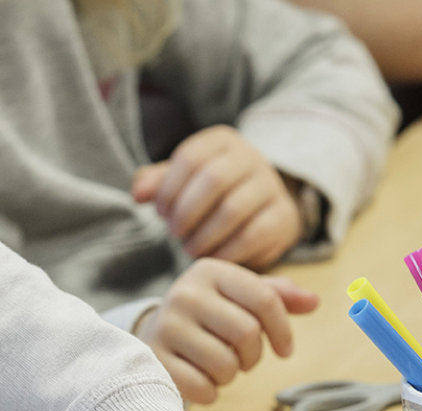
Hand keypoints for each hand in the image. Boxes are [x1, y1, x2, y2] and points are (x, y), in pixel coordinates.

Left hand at [132, 125, 302, 269]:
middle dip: (186, 212)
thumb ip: (156, 183)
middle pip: (213, 180)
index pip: (190, 158)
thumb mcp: (182, 181)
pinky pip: (252, 235)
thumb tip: (138, 194)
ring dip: (204, 236)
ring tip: (189, 249)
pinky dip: (226, 251)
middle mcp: (251, 157)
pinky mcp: (283, 216)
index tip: (161, 213)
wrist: (261, 207)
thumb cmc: (211, 194)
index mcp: (221, 141)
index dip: (169, 189)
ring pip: (233, 210)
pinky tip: (212, 257)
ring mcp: (270, 186)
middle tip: (173, 233)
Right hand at [134, 258, 317, 403]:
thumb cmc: (207, 316)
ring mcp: (167, 326)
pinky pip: (203, 388)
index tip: (286, 351)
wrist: (151, 334)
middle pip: (247, 333)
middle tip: (241, 358)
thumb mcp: (236, 296)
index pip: (264, 299)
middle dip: (253, 355)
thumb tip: (314, 301)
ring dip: (230, 375)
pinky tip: (199, 379)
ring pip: (226, 364)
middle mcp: (185, 293)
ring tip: (216, 366)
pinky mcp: (155, 359)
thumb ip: (276, 296)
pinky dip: (209, 392)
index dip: (283, 330)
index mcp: (210, 271)